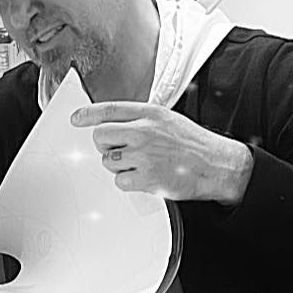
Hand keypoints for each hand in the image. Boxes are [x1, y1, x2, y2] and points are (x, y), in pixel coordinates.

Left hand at [70, 101, 253, 204]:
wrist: (217, 165)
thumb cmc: (193, 144)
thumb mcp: (168, 119)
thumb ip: (141, 119)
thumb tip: (114, 124)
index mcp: (150, 114)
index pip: (109, 110)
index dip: (88, 115)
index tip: (76, 119)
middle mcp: (144, 132)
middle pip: (100, 137)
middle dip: (104, 145)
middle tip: (119, 149)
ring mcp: (144, 156)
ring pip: (107, 161)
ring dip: (118, 165)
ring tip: (140, 164)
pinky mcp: (146, 179)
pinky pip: (119, 181)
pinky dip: (128, 182)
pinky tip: (144, 176)